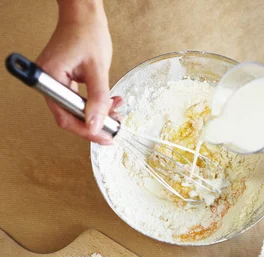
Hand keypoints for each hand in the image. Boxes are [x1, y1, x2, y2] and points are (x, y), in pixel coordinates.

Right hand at [37, 0, 121, 143]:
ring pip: (77, 110)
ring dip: (98, 114)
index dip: (85, 130)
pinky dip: (96, 104)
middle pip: (70, 116)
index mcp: (50, 77)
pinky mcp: (64, 81)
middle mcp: (49, 82)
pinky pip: (79, 100)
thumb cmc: (87, 32)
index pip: (65, 115)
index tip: (105, 137)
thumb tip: (96, 125)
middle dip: (95, 123)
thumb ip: (98, 99)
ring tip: (116, 111)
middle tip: (114, 127)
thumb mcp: (98, 68)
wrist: (84, 14)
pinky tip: (111, 102)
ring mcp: (56, 82)